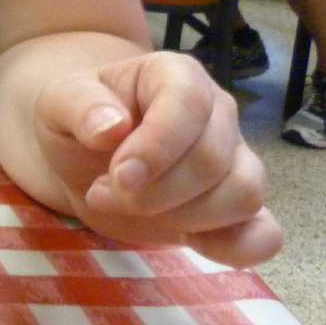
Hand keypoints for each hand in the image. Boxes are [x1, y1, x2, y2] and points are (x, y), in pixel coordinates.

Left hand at [32, 51, 282, 267]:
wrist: (89, 154)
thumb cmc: (80, 119)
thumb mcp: (59, 102)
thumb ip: (80, 106)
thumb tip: (111, 127)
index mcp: (176, 76)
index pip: (189, 103)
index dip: (158, 146)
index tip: (119, 177)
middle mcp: (218, 113)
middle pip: (213, 160)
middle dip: (156, 192)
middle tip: (103, 193)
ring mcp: (236, 160)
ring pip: (243, 195)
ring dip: (185, 218)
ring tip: (134, 210)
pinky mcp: (239, 208)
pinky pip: (266, 234)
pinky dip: (237, 248)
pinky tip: (189, 242)